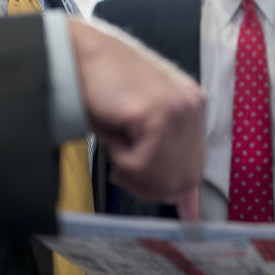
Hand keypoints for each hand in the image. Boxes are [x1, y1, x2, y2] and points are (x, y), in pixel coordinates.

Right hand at [68, 19, 205, 203]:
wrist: (77, 54)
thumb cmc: (101, 90)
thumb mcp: (139, 128)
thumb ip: (165, 158)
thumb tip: (186, 204)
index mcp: (193, 107)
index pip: (196, 165)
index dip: (184, 194)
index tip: (188, 219)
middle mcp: (193, 107)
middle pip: (181, 180)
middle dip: (147, 182)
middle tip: (121, 161)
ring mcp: (180, 109)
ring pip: (162, 178)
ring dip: (130, 168)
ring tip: (119, 136)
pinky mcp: (159, 113)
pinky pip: (141, 165)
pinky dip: (119, 158)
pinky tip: (115, 130)